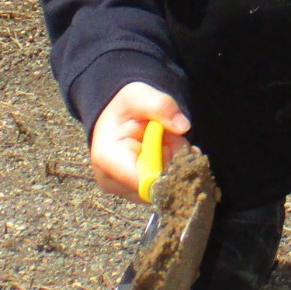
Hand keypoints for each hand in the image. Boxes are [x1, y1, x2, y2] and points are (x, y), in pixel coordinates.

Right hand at [89, 81, 190, 200]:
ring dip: (174, 165)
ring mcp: (123, 191)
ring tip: (167, 141)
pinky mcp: (135, 194)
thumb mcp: (140, 95)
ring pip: (163, 189)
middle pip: (156, 187)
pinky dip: (172, 171)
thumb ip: (160, 106)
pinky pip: (163, 190)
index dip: (167, 168)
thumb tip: (183, 127)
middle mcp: (111, 182)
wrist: (117, 118)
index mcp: (107, 159)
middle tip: (173, 137)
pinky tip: (170, 151)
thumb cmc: (126, 108)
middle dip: (173, 162)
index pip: (143, 181)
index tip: (176, 145)